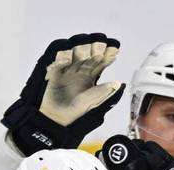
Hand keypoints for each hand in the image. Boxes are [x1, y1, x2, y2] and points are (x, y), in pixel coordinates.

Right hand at [1, 33, 123, 155]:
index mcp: (93, 75)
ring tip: (83, 56)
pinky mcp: (54, 70)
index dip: (109, 52)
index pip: (103, 58)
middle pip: (90, 49)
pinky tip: (66, 61)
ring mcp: (68, 68)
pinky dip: (62, 56)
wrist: (55, 119)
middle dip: (95, 47)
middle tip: (97, 54)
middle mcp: (81, 68)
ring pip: (76, 48)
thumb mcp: (93, 103)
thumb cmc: (74, 112)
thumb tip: (119, 84)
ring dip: (80, 48)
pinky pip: (58, 57)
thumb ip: (104, 92)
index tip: (112, 52)